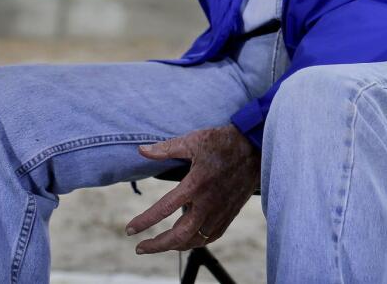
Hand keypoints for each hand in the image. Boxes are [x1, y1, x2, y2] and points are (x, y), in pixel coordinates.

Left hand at [125, 125, 259, 253]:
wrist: (256, 147)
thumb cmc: (224, 142)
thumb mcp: (193, 140)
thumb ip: (166, 148)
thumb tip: (141, 150)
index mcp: (196, 184)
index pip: (164, 209)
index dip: (145, 222)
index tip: (130, 230)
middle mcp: (208, 202)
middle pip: (179, 235)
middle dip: (157, 245)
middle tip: (141, 247)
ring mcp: (220, 210)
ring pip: (195, 240)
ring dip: (175, 245)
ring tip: (161, 244)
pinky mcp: (229, 213)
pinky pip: (211, 236)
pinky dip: (196, 242)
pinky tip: (188, 239)